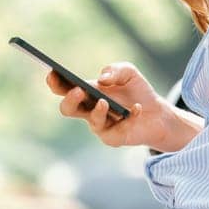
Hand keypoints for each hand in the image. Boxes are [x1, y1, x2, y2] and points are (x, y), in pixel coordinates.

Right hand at [47, 61, 171, 148]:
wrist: (156, 112)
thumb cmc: (136, 91)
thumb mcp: (128, 73)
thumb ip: (115, 70)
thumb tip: (102, 79)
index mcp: (86, 92)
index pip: (63, 88)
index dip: (55, 81)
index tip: (53, 72)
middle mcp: (88, 111)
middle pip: (67, 109)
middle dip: (70, 100)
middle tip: (79, 90)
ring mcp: (100, 126)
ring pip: (92, 122)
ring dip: (97, 112)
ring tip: (104, 102)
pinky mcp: (114, 138)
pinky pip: (118, 130)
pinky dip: (130, 117)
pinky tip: (137, 108)